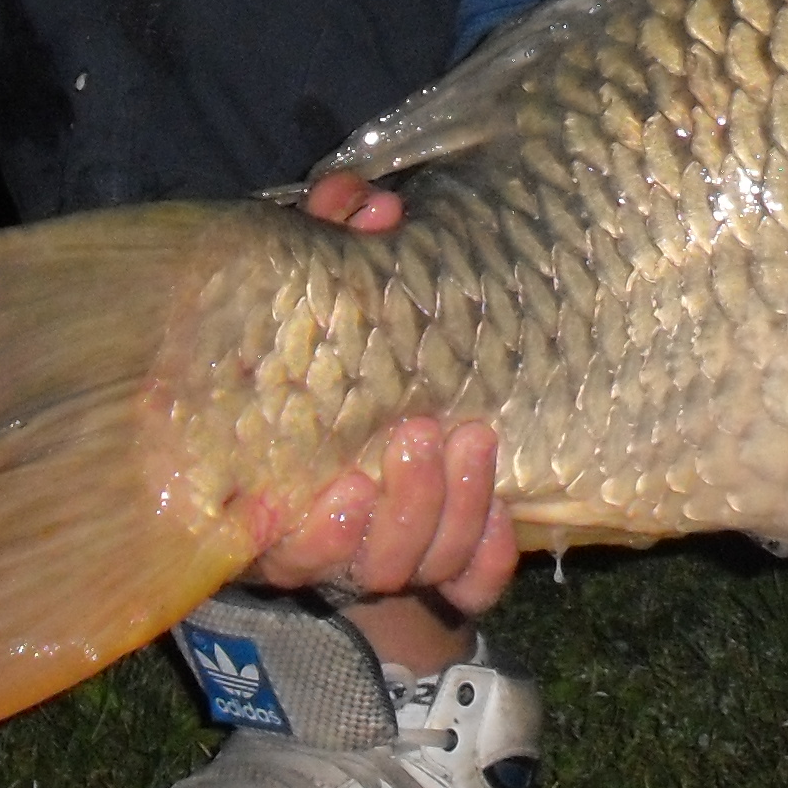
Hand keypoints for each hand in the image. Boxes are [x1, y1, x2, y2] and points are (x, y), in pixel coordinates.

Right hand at [246, 172, 518, 617]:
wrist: (381, 392)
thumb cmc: (333, 342)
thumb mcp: (323, 291)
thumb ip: (330, 246)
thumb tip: (365, 201)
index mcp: (279, 499)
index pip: (284, 552)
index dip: (313, 537)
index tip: (342, 484)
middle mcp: (331, 543)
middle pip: (368, 565)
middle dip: (405, 505)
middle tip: (426, 430)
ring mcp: (393, 555)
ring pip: (424, 569)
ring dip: (452, 510)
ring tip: (474, 437)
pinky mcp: (448, 564)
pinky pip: (472, 586)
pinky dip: (489, 555)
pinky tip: (508, 509)